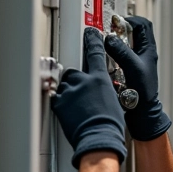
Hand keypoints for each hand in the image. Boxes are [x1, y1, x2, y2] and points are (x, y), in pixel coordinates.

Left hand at [52, 28, 127, 167]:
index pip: (95, 53)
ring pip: (65, 85)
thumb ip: (104, 89)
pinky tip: (71, 112)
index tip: (90, 33)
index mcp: (100, 79)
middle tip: (82, 92)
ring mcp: (69, 91)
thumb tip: (100, 89)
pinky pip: (57, 97)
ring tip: (77, 106)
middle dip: (76, 79)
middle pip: (74, 71)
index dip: (92, 41)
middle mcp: (83, 81)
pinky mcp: (58, 102)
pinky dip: (62, 103)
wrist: (98, 138)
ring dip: (69, 91)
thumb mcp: (115, 99)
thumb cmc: (110, 123)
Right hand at [103, 16, 171, 140]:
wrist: (142, 112)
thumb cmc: (143, 92)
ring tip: (106, 43)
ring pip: (125, 43)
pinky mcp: (128, 70)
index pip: (143, 25)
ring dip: (115, 41)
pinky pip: (119, 56)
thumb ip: (122, 51)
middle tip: (109, 31)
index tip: (117, 23)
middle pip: (133, 32)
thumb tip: (110, 38)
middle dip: (120, 29)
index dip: (130, 20)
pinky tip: (105, 58)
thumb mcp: (132, 68)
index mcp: (149, 50)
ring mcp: (136, 61)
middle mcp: (143, 53)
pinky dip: (112, 54)